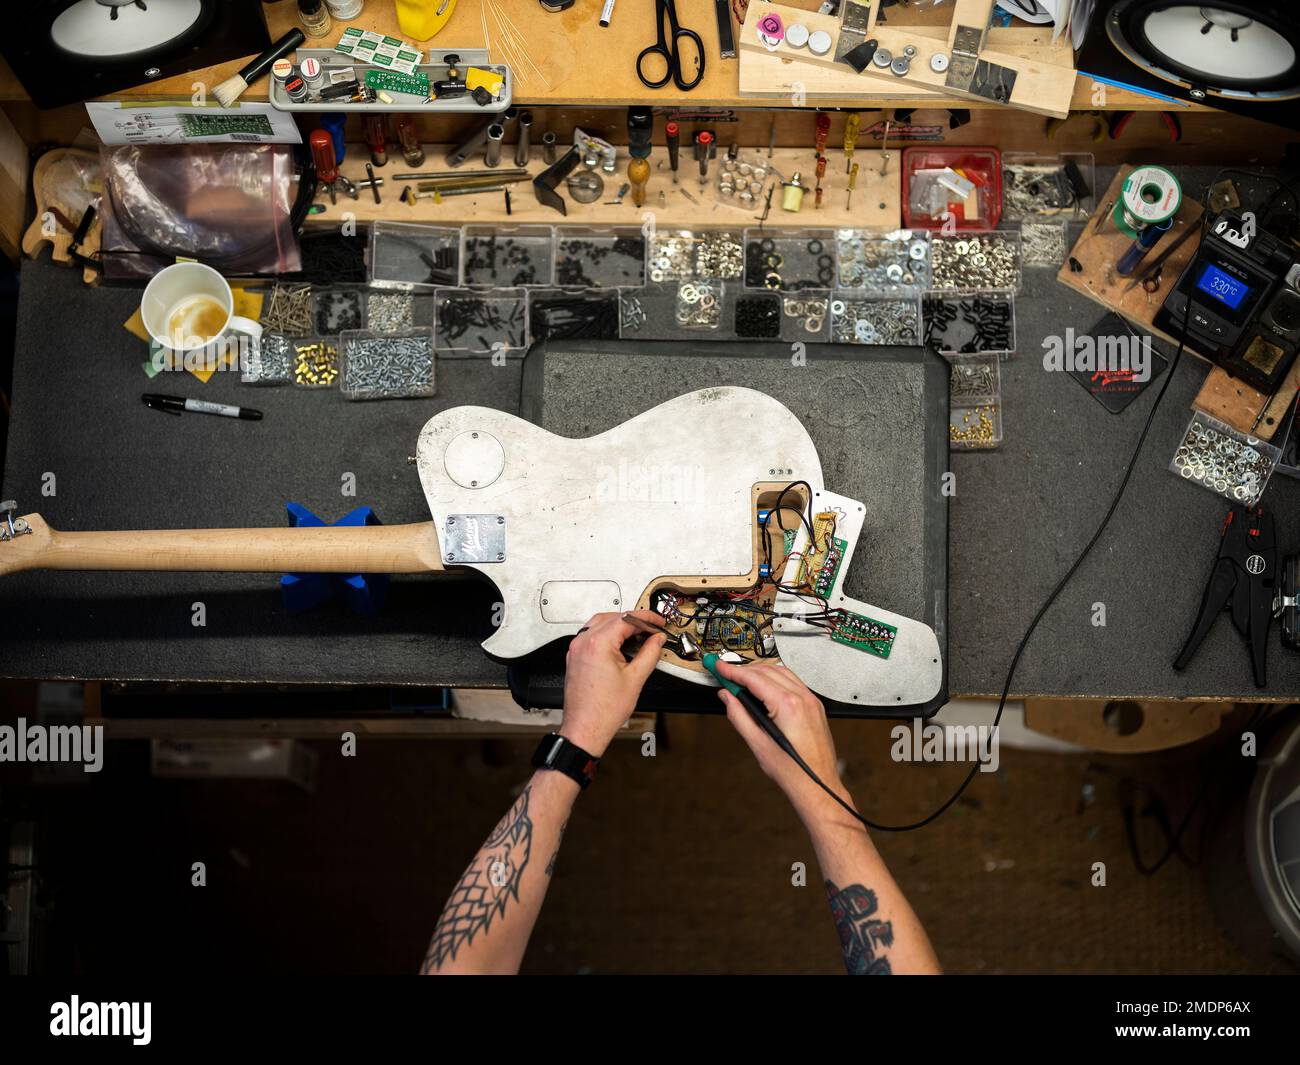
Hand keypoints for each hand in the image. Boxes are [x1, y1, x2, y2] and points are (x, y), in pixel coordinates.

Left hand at [560, 611, 665, 757]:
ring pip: (600, 623)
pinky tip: (620, 643)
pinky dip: (607, 633)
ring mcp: (576, 649)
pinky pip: (591, 635)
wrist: (585, 728)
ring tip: (638, 634)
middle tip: (652, 628)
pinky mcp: (574, 657)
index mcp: (598, 644)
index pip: (626, 618)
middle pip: (613, 617)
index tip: (658, 622)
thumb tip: (657, 640)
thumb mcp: (635, 679)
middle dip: (634, 620)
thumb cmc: (603, 711)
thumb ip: (650, 654)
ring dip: (620, 624)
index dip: (647, 618)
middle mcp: (583, 643)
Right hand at [715, 659, 854, 823]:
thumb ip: (739, 716)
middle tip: (726, 674)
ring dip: (760, 672)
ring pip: (782, 673)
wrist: (818, 785)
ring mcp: (811, 701)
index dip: (733, 671)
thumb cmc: (793, 772)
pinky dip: (776, 679)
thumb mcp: (758, 744)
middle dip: (744, 670)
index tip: (720, 667)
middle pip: (767, 671)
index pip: (754, 678)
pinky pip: (793, 682)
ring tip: (742, 680)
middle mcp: (802, 699)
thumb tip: (728, 698)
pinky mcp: (815, 706)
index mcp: (788, 706)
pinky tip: (764, 688)